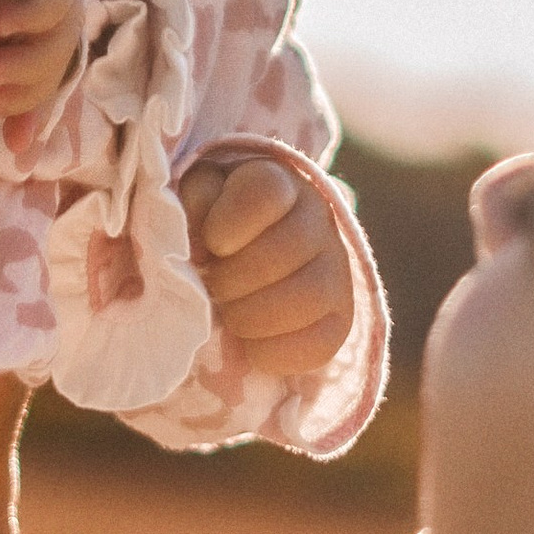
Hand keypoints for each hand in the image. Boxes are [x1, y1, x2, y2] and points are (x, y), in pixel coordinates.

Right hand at [0, 0, 84, 122]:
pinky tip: (1, 23)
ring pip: (65, 29)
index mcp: (14, 24)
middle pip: (58, 56)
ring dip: (30, 63)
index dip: (34, 108)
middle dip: (27, 87)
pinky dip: (35, 15)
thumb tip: (10, 130)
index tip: (16, 143)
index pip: (46, 72)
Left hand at [179, 153, 354, 378]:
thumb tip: (203, 240)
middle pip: (288, 247)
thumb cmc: (211, 225)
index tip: (211, 244)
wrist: (249, 261)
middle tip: (213, 287)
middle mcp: (316, 218)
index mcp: (274, 182)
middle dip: (234, 278)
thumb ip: (192, 204)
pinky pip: (320, 342)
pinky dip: (273, 352)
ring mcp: (336, 269)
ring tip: (230, 315)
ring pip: (309, 295)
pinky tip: (250, 343)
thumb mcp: (194, 202)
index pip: (266, 191)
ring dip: (253, 316)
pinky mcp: (341, 318)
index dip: (232, 221)